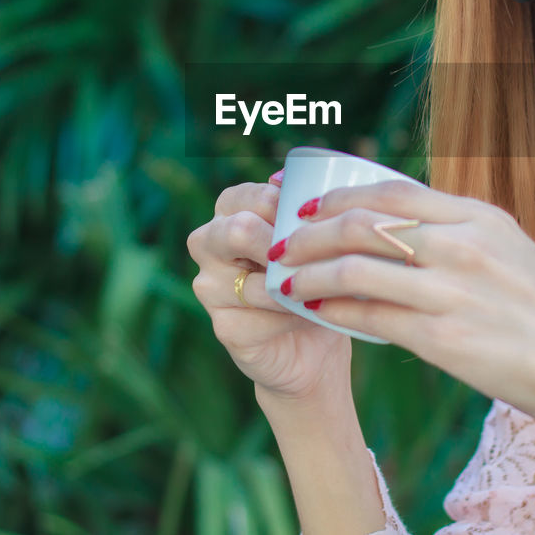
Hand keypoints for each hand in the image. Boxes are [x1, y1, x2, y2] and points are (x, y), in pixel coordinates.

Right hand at [187, 171, 352, 401]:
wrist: (315, 343)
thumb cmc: (315, 275)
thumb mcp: (314, 237)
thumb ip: (304, 213)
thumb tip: (304, 191)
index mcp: (229, 209)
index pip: (255, 196)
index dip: (293, 212)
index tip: (322, 226)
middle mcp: (207, 242)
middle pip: (240, 230)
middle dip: (288, 247)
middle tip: (320, 259)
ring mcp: (209, 286)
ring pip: (258, 280)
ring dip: (300, 286)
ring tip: (326, 289)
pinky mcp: (224, 326)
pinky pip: (265, 316)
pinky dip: (297, 315)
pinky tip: (314, 314)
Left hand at [275, 179, 534, 428]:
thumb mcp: (512, 255)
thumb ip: (462, 238)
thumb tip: (407, 234)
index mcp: (479, 218)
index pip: (391, 192)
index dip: (339, 196)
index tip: (308, 207)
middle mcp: (461, 244)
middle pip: (361, 222)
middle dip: (309, 231)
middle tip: (281, 242)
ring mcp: (452, 289)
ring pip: (354, 267)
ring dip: (308, 272)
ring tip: (284, 280)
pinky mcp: (445, 336)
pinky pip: (370, 316)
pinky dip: (334, 310)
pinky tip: (316, 312)